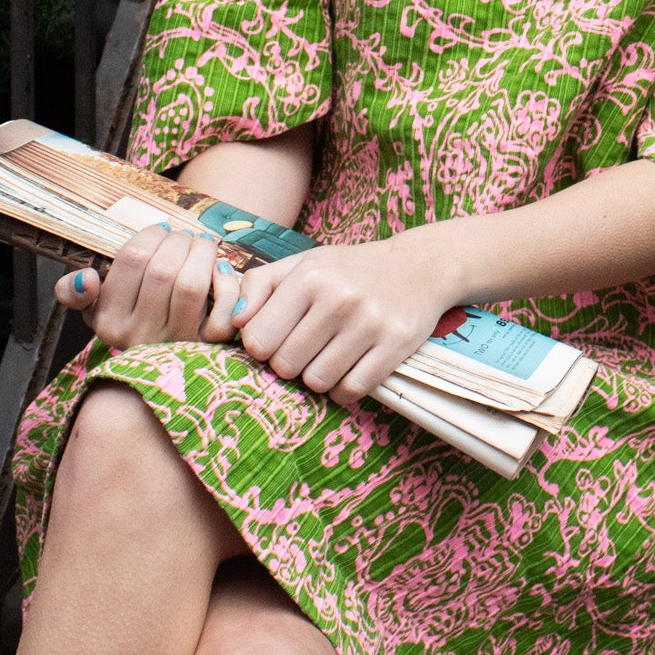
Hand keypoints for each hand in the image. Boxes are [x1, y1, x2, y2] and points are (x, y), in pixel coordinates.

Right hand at [54, 224, 245, 349]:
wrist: (156, 372)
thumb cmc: (128, 322)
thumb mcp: (93, 309)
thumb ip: (74, 292)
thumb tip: (86, 278)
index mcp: (109, 322)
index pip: (133, 259)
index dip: (152, 234)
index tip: (161, 229)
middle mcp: (140, 336)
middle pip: (163, 269)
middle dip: (178, 241)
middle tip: (184, 236)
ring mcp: (174, 343)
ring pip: (191, 285)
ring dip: (201, 253)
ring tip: (202, 244)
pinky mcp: (206, 348)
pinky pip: (221, 310)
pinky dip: (225, 283)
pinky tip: (220, 268)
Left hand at [213, 234, 457, 407]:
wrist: (420, 266)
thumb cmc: (350, 269)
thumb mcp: (304, 263)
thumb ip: (261, 285)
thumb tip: (234, 322)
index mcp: (309, 277)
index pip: (258, 339)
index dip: (262, 347)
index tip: (277, 340)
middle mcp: (338, 299)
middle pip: (285, 365)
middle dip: (289, 365)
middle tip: (304, 351)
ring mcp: (369, 324)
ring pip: (317, 382)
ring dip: (316, 379)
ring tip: (326, 359)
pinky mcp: (395, 346)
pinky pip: (352, 390)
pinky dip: (343, 389)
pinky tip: (347, 370)